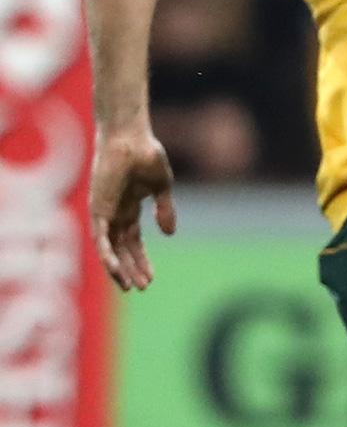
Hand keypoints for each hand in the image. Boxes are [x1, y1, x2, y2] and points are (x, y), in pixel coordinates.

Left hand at [90, 127, 176, 291]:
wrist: (131, 138)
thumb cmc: (146, 155)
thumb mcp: (162, 188)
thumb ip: (164, 210)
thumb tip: (169, 234)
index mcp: (128, 207)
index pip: (133, 241)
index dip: (141, 260)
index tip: (151, 279)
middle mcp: (113, 212)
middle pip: (122, 249)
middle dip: (132, 269)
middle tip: (141, 288)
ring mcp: (104, 211)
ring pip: (109, 248)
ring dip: (119, 269)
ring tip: (130, 286)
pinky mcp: (98, 208)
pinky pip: (100, 238)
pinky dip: (107, 255)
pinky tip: (115, 270)